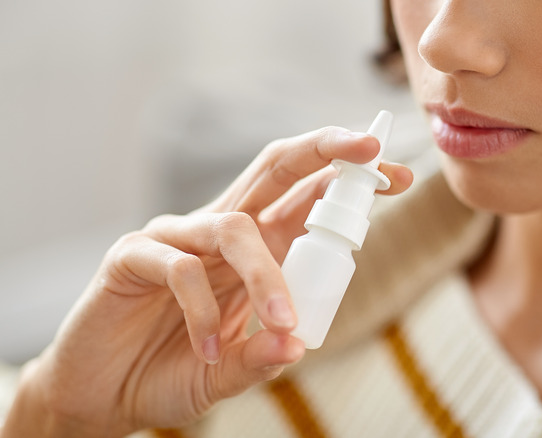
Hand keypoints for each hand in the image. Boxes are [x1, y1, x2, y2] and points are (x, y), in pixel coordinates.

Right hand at [2, 127, 413, 436]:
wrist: (105, 394)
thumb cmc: (174, 371)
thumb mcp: (234, 371)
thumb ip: (263, 356)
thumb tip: (297, 343)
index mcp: (256, 247)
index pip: (307, 197)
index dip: (349, 180)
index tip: (399, 175)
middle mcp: (220, 230)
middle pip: (274, 168)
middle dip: (323, 151)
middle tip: (368, 149)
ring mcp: (176, 237)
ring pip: (234, 227)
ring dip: (267, 276)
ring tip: (281, 323)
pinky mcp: (133, 256)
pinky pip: (179, 269)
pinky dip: (204, 312)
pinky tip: (210, 349)